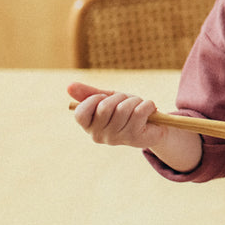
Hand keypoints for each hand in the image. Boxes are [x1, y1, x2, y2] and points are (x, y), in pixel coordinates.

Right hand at [68, 81, 202, 171]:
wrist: (155, 125)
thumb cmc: (127, 110)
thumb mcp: (108, 98)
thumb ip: (89, 93)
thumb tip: (69, 86)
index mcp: (89, 126)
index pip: (80, 113)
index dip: (94, 100)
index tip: (105, 97)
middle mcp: (99, 136)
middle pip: (105, 107)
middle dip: (120, 97)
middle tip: (128, 100)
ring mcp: (116, 139)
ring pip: (123, 109)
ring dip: (135, 101)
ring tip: (139, 105)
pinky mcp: (134, 138)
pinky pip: (139, 112)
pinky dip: (147, 105)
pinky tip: (150, 109)